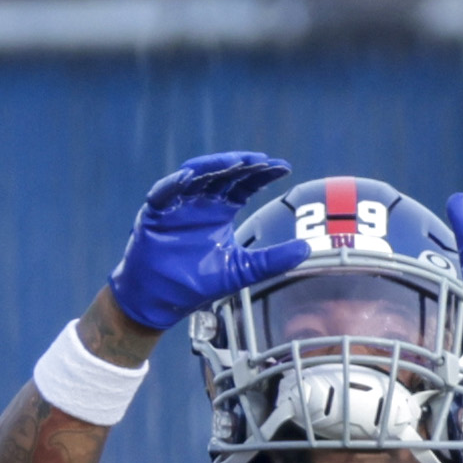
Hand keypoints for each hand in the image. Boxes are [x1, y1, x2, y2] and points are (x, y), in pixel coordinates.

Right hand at [105, 151, 304, 333]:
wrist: (159, 302)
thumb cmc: (195, 284)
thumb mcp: (242, 270)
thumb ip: (273, 260)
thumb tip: (307, 250)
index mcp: (221, 211)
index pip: (245, 184)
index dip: (263, 174)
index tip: (284, 167)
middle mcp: (201, 203)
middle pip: (223, 174)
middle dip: (243, 165)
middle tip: (263, 160)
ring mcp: (178, 205)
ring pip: (196, 176)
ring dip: (213, 166)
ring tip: (233, 163)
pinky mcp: (155, 213)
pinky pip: (164, 192)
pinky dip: (174, 183)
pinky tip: (188, 175)